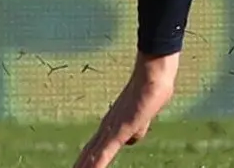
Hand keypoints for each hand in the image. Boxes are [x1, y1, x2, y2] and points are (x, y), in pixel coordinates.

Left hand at [75, 51, 177, 167]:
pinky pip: (102, 154)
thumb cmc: (152, 88)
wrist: (152, 74)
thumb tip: (131, 142)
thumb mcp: (145, 115)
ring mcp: (110, 131)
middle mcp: (106, 129)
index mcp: (112, 125)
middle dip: (80, 166)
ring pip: (91, 157)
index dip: (86, 161)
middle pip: (88, 154)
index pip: (94, 149)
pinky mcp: (118, 132)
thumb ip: (138, 129)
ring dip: (82, 167)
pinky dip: (94, 166)